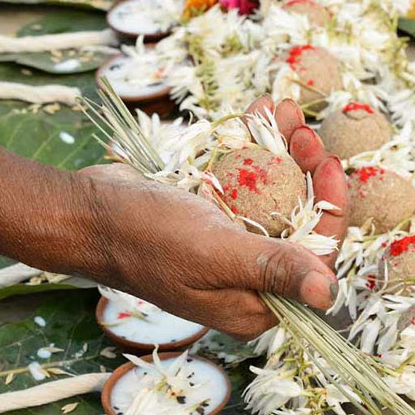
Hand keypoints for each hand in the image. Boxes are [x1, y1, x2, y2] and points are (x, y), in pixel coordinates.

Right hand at [0, 97, 347, 339]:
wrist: (84, 212)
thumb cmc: (144, 238)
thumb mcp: (216, 253)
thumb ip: (274, 269)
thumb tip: (329, 295)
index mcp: (255, 304)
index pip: (316, 260)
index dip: (329, 210)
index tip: (325, 162)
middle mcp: (248, 280)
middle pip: (300, 222)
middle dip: (306, 170)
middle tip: (299, 128)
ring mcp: (231, 248)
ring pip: (278, 196)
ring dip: (284, 151)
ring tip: (281, 110)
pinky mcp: (215, 219)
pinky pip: (248, 183)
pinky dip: (255, 149)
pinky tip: (259, 114)